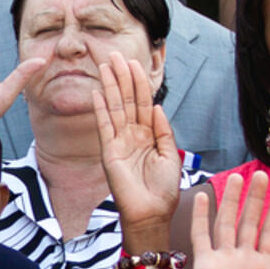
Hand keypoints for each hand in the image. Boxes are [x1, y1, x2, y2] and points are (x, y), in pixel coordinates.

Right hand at [93, 51, 180, 231]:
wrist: (151, 213)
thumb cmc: (163, 190)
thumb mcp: (171, 156)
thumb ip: (163, 130)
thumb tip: (157, 105)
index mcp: (149, 136)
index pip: (143, 103)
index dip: (139, 83)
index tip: (134, 63)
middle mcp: (132, 136)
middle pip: (127, 100)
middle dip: (122, 77)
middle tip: (115, 55)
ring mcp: (119, 143)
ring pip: (115, 108)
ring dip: (111, 86)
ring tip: (106, 65)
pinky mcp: (109, 152)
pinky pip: (104, 126)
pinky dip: (101, 109)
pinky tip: (98, 92)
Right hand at [190, 168, 269, 268]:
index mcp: (265, 266)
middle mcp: (243, 259)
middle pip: (250, 221)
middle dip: (256, 198)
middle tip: (260, 175)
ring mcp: (223, 260)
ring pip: (227, 222)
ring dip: (231, 201)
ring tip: (236, 178)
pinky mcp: (204, 264)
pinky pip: (202, 235)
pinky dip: (201, 216)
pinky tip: (203, 198)